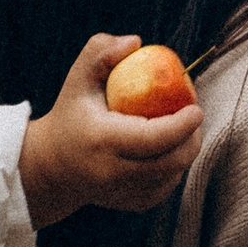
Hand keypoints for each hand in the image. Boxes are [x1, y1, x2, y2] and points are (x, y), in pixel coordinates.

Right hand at [19, 33, 203, 228]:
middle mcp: (113, 173)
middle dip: (192, 137)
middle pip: (171, 161)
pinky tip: (168, 148)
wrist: (52, 166)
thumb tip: (136, 43)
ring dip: (185, 150)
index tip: (195, 108)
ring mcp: (124, 193)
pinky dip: (174, 165)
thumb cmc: (70, 115)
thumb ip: (100, 52)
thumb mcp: (77, 79)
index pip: (153, 138)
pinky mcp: (134, 204)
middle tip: (193, 113)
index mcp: (101, 141)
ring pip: (173, 174)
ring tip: (181, 126)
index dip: (181, 125)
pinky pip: (167, 185)